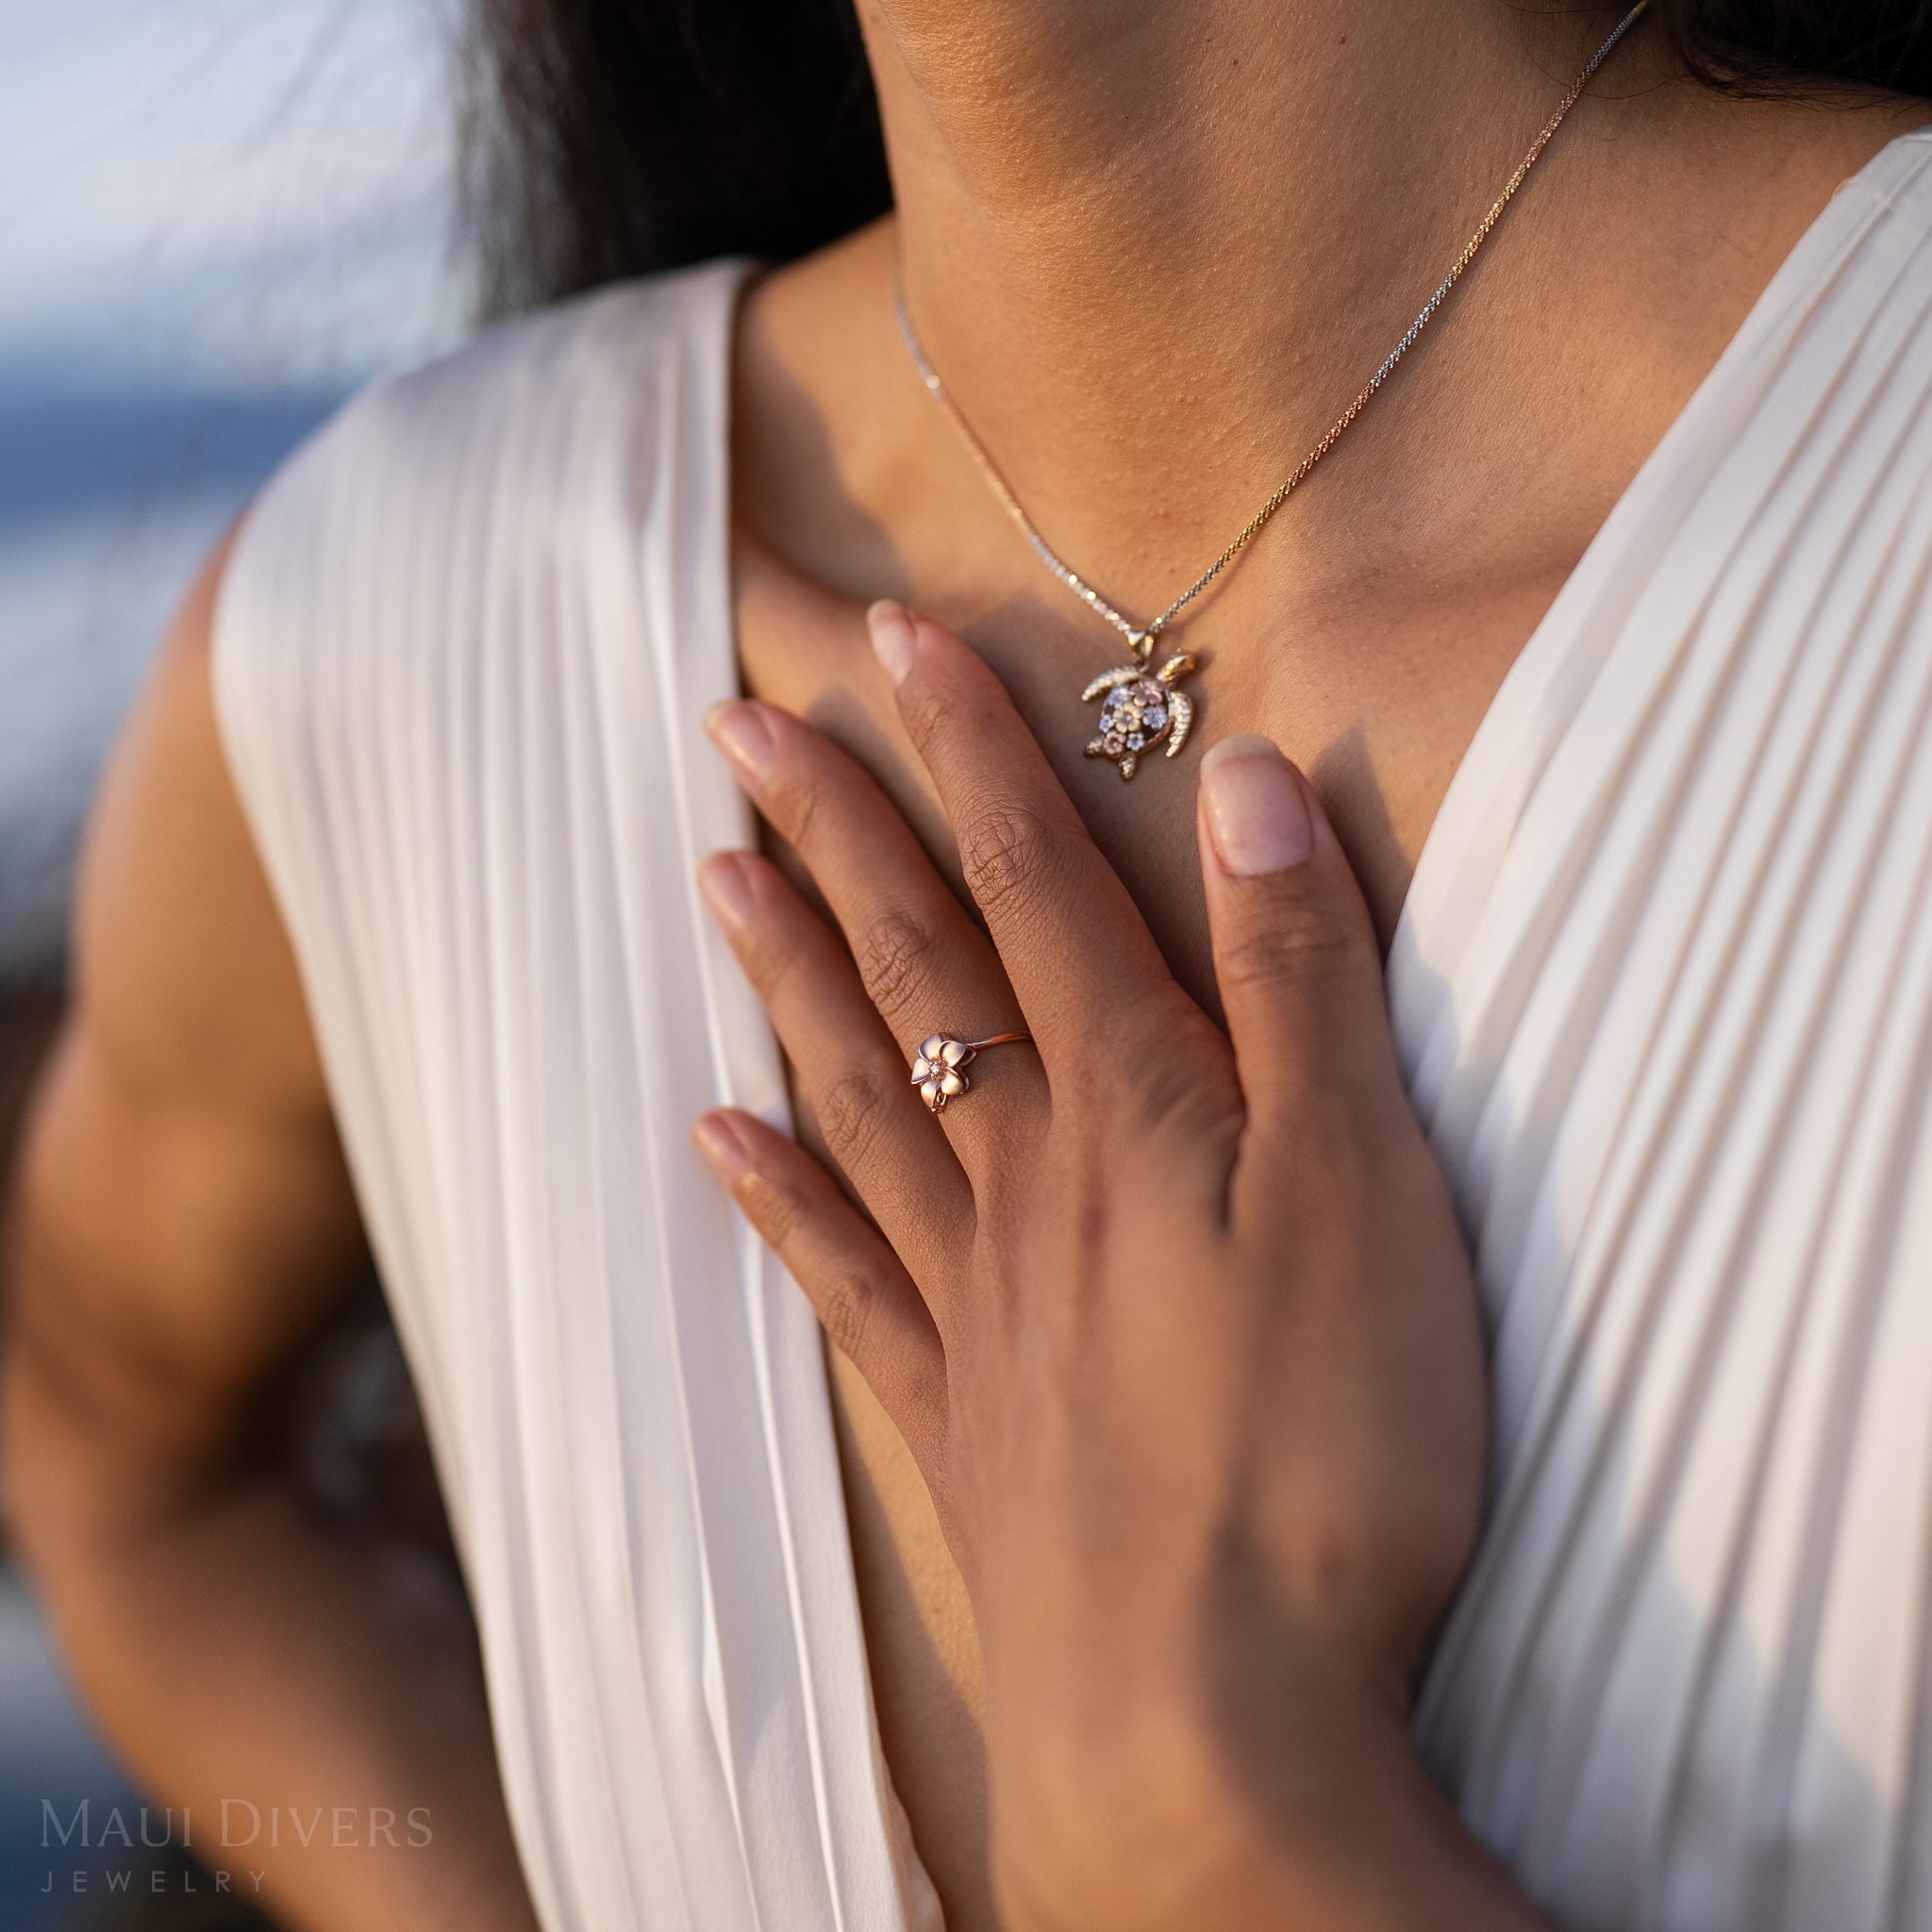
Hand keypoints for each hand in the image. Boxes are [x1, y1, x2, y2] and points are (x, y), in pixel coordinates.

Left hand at [693, 603, 1530, 1928]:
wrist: (1211, 1722)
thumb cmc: (1317, 1451)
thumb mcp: (1365, 1187)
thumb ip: (1300, 981)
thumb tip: (1240, 780)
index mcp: (1130, 1107)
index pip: (1032, 883)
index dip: (968, 753)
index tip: (889, 641)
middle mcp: (1026, 1176)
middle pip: (917, 967)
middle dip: (834, 830)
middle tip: (734, 725)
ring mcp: (976, 1295)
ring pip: (858, 1092)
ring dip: (785, 975)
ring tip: (711, 880)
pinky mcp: (960, 1411)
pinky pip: (842, 1276)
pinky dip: (775, 1198)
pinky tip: (712, 1138)